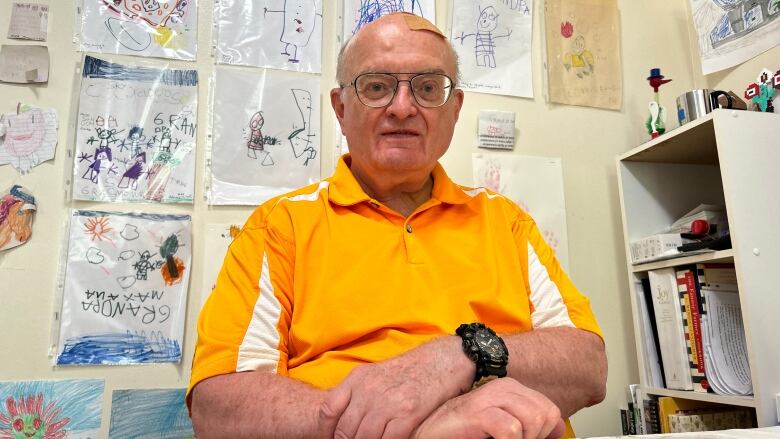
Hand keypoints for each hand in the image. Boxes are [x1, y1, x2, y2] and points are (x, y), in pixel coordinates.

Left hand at [322, 338, 471, 438]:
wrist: (444, 359)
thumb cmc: (410, 370)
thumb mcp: (376, 373)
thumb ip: (357, 392)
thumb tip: (343, 419)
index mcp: (358, 378)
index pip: (328, 410)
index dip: (326, 431)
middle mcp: (370, 389)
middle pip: (345, 429)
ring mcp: (389, 402)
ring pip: (365, 438)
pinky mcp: (409, 413)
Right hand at [413, 378, 565, 438]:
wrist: (429, 434)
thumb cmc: (463, 433)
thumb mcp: (503, 428)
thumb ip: (529, 426)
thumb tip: (558, 428)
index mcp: (511, 390)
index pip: (550, 410)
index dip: (544, 434)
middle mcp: (502, 388)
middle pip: (545, 414)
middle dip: (536, 437)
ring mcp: (488, 398)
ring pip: (532, 420)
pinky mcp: (476, 413)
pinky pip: (510, 429)